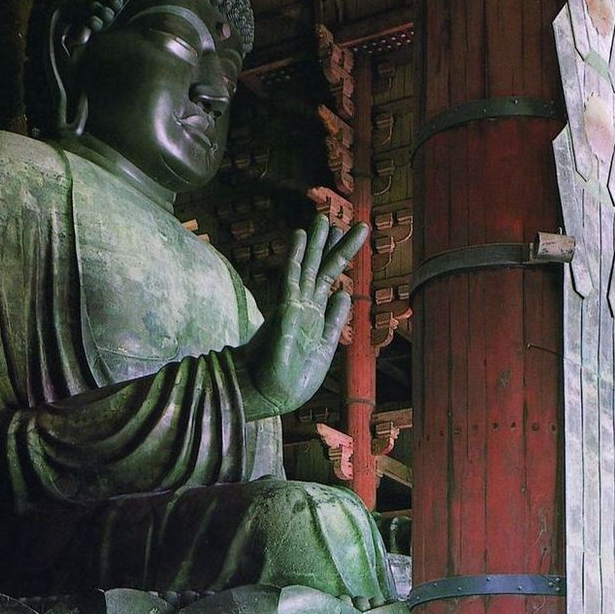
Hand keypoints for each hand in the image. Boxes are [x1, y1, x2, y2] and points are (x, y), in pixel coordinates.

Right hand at [234, 213, 366, 418]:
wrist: (267, 396)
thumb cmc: (292, 379)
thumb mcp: (324, 349)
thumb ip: (334, 321)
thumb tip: (344, 293)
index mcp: (316, 315)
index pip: (330, 279)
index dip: (340, 256)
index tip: (347, 233)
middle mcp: (305, 306)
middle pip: (323, 268)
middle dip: (335, 244)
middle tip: (347, 220)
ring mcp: (294, 306)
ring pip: (309, 267)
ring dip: (316, 242)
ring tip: (323, 217)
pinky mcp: (284, 311)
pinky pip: (291, 278)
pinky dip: (296, 255)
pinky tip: (300, 234)